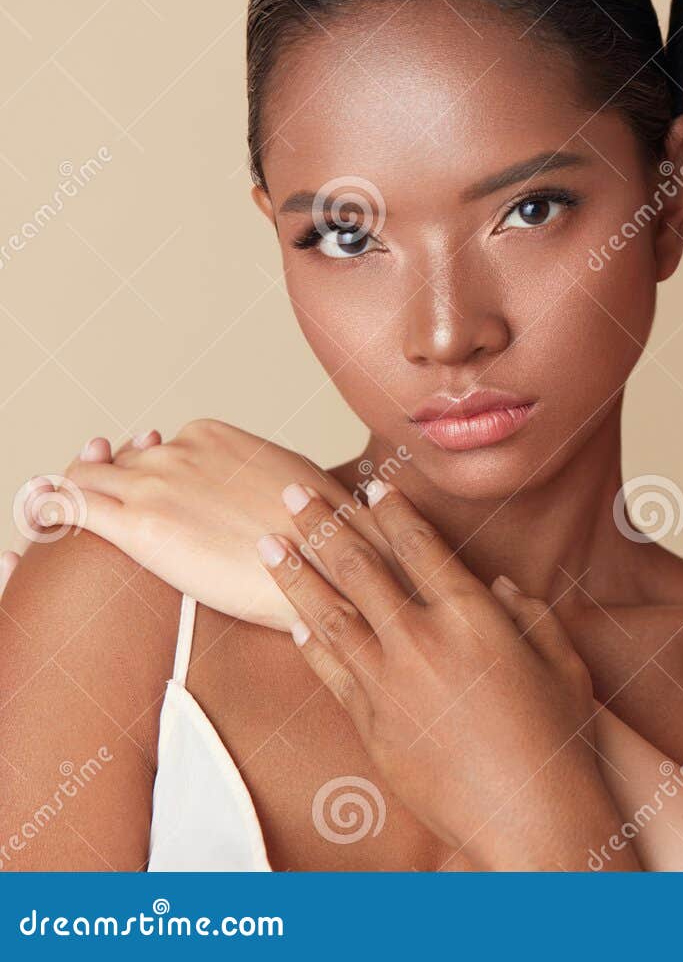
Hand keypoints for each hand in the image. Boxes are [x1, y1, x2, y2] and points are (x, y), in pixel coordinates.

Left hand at [10, 420, 377, 631]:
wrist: (328, 561)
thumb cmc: (319, 532)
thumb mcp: (289, 479)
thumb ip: (254, 473)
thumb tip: (261, 488)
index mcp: (210, 434)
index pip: (152, 450)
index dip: (143, 476)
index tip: (146, 500)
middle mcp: (177, 450)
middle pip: (117, 465)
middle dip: (108, 488)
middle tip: (108, 516)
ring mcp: (156, 483)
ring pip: (85, 479)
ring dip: (72, 497)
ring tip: (62, 519)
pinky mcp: (139, 524)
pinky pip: (70, 506)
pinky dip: (48, 508)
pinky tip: (41, 519)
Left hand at [262, 478, 634, 870]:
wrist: (529, 814)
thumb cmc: (560, 737)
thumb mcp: (561, 659)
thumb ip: (528, 612)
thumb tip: (496, 585)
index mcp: (472, 615)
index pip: (419, 545)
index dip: (391, 511)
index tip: (369, 485)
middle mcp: (422, 640)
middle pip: (360, 568)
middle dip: (323, 524)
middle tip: (293, 492)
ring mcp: (388, 684)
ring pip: (330, 615)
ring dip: (296, 574)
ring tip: (267, 542)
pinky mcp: (371, 726)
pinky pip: (330, 672)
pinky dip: (309, 642)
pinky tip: (293, 620)